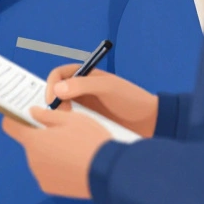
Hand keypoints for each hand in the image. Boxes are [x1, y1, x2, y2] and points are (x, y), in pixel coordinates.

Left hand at [1, 108, 110, 198]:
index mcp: (34, 140)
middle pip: (30, 143)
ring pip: (40, 158)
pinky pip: (48, 172)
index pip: (10, 126)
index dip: (14, 118)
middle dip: (41, 136)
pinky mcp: (51, 188)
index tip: (25, 115)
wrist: (110, 173)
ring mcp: (41, 176)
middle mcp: (32, 159)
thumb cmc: (90, 141)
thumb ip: (47, 115)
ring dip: (50, 152)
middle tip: (63, 132)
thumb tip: (32, 112)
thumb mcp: (71, 119)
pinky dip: (57, 168)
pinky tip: (75, 164)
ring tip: (74, 149)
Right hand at [44, 65, 158, 137]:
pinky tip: (75, 129)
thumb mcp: (107, 89)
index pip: (59, 74)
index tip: (53, 102)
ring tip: (68, 124)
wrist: (151, 121)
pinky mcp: (89, 117)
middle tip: (61, 116)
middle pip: (57, 90)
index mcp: (86, 74)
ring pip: (63, 105)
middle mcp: (83, 86)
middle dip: (54, 101)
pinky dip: (68, 121)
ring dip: (60, 113)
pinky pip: (71, 117)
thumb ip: (82, 85)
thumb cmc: (131, 100)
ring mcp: (86, 102)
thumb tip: (57, 89)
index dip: (52, 86)